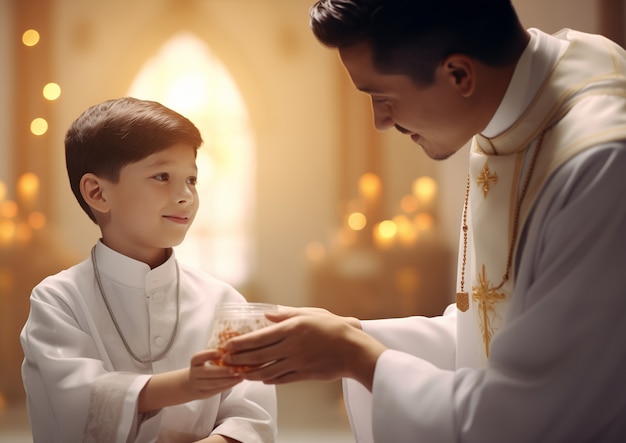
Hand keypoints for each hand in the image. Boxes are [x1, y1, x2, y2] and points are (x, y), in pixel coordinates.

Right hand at [138, 349, 242, 412]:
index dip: (208, 354)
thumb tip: (233, 348)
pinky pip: (216, 391)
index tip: (220, 352)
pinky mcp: (204, 394)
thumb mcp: (204, 360)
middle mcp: (194, 374)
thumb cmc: (202, 367)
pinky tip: (236, 381)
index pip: (198, 358)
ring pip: (213, 384)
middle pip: (207, 373)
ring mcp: (198, 385)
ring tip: (240, 376)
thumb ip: (215, 355)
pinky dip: (227, 386)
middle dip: (222, 372)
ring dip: (228, 380)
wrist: (190, 384)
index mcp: (194, 362)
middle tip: (235, 369)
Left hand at [221, 306, 385, 389]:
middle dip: (239, 359)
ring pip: (267, 370)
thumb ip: (287, 313)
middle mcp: (291, 347)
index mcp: (292, 328)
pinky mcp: (304, 375)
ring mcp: (297, 363)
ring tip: (240, 373)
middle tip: (226, 360)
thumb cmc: (334, 327)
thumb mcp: (311, 313)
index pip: (260, 337)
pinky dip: (269, 380)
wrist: (353, 350)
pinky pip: (281, 379)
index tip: (228, 345)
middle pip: (258, 355)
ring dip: (251, 373)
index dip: (241, 342)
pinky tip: (262, 379)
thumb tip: (267, 314)